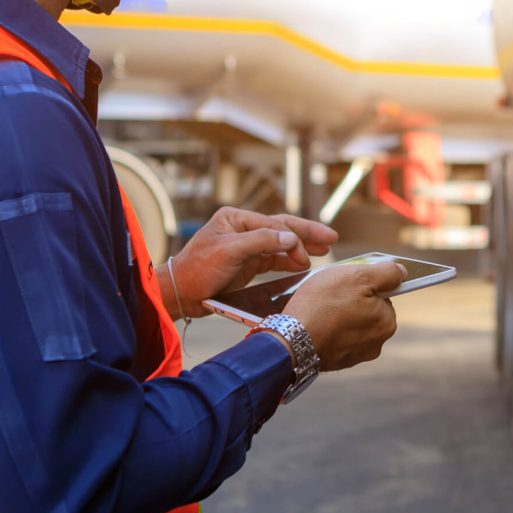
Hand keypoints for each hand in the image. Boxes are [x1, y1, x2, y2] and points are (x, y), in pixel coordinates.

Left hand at [157, 207, 336, 318]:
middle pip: (281, 228)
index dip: (294, 237)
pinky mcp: (247, 264)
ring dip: (302, 248)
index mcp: (236, 218)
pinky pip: (274, 259)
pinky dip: (290, 261)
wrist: (180, 294)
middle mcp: (243, 228)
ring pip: (281, 244)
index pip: (273, 224)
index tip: (309, 253)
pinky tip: (305, 264)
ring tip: (325, 250)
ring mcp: (246, 246)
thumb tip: (291, 237)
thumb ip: (261, 241)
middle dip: (307, 234)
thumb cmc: (198, 269)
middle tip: (332, 238)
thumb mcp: (228, 252)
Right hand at [283, 260, 405, 370]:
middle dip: (351, 300)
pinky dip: (328, 328)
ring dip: (338, 314)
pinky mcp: (336, 361)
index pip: (382, 294)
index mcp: (386, 322)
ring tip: (319, 308)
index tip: (346, 284)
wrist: (290, 340)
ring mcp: (355, 355)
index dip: (363, 284)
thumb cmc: (323, 305)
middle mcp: (376, 343)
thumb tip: (403, 272)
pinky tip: (315, 322)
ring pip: (350, 323)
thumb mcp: (358, 276)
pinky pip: (336, 337)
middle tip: (330, 294)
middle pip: (366, 309)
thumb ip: (386, 273)